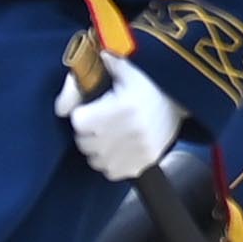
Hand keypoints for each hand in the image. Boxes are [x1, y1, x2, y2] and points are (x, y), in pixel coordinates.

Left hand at [56, 52, 181, 179]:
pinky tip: (119, 148)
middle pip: (84, 143)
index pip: (79, 122)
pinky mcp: (145, 163)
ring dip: (97, 149)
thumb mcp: (121, 69)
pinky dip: (111, 163)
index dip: (82, 114)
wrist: (182, 98)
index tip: (93, 109)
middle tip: (101, 121)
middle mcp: (131, 131)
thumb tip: (60, 107)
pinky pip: (112, 172)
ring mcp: (139, 150)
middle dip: (87, 132)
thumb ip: (85, 80)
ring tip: (110, 135)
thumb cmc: (148, 81)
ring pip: (96, 160)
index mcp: (122, 106)